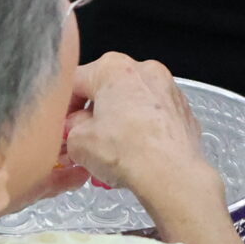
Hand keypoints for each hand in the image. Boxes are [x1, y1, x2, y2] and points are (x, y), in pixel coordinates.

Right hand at [61, 53, 222, 223]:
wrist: (172, 175)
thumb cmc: (128, 152)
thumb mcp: (77, 143)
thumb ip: (70, 129)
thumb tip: (76, 128)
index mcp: (113, 68)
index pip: (75, 81)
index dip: (63, 107)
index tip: (61, 125)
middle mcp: (143, 70)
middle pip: (106, 90)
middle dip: (93, 115)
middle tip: (84, 141)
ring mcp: (167, 89)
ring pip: (132, 103)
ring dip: (119, 123)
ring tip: (110, 152)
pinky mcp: (183, 110)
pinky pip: (154, 117)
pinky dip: (143, 131)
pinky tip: (135, 154)